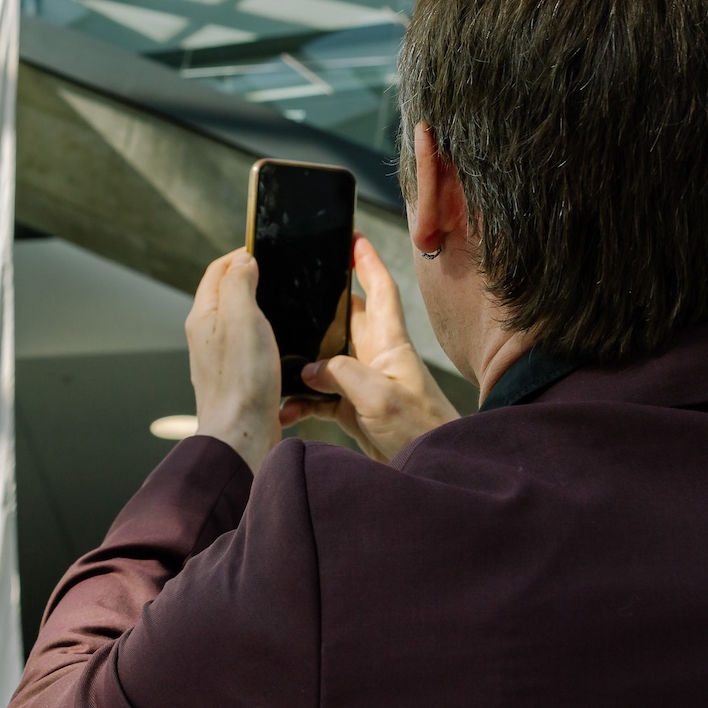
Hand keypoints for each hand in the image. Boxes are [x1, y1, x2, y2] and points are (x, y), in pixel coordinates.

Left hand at [185, 250, 283, 476]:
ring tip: (286, 307)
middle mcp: (209, 337)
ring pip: (243, 324)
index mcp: (204, 317)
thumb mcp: (240, 316)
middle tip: (279, 275)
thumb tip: (242, 260)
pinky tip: (286, 346)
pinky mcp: (242, 380)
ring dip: (263, 312)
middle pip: (228, 295)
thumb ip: (238, 283)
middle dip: (252, 280)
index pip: (217, 271)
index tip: (264, 248)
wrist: (242, 434)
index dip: (240, 255)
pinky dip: (270, 341)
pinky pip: (255, 351)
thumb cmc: (241, 380)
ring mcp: (224, 360)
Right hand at [290, 235, 458, 461]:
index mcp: (390, 344)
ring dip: (302, 362)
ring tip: (275, 357)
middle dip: (320, 306)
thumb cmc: (421, 430)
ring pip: (326, 358)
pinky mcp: (355, 409)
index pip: (379, 291)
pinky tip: (284, 410)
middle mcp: (376, 358)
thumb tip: (310, 369)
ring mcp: (364, 383)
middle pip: (344, 319)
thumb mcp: (380, 397)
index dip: (367, 262)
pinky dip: (302, 401)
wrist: (432, 470)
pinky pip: (321, 396)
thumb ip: (341, 374)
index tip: (352, 237)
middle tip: (292, 291)